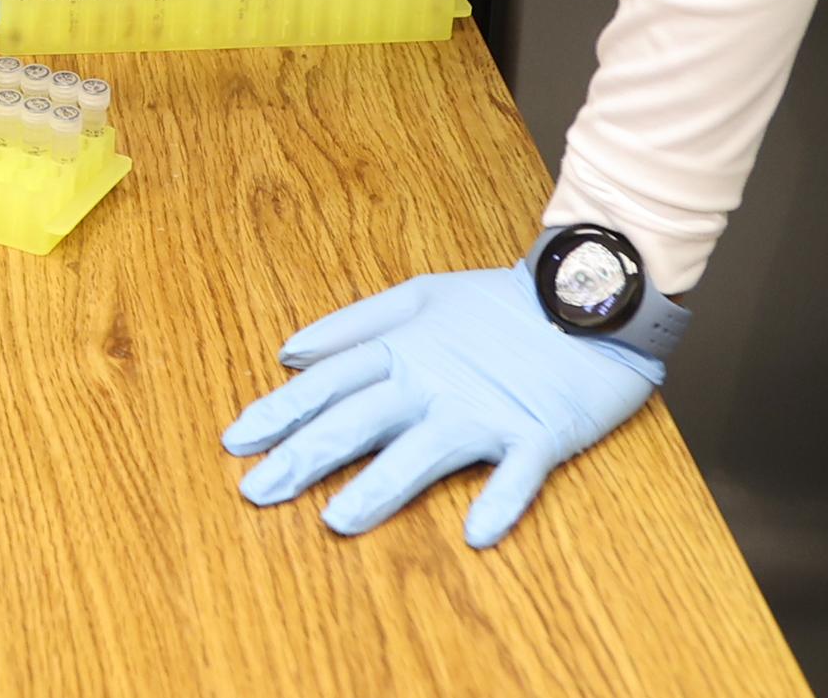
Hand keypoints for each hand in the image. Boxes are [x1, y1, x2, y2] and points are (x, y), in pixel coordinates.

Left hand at [221, 263, 665, 546]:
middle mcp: (434, 382)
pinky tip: (476, 532)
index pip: (330, 385)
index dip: (280, 412)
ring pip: (423, 452)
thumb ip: (353, 325)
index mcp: (405, 350)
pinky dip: (501, 500)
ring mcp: (485, 409)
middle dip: (304, 457)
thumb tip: (289, 351)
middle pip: (359, 422)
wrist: (592, 296)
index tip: (234, 443)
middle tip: (257, 492)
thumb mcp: (421, 295)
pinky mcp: (539, 433)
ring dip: (380, 487)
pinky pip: (518, 473)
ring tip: (338, 521)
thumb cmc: (503, 304)